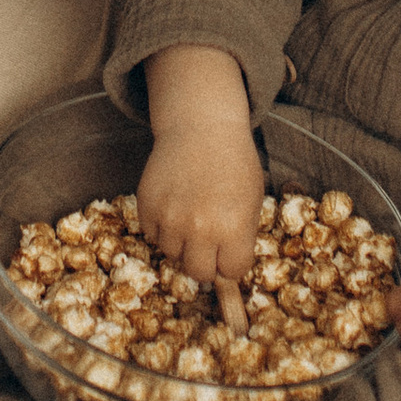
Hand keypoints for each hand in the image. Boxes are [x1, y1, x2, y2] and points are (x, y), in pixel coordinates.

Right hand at [138, 50, 263, 281]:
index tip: (230, 250)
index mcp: (234, 228)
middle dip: (206, 263)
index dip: (232, 262)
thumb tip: (227, 270)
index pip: (232, 272)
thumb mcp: (252, 201)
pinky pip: (153, 235)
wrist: (201, 127)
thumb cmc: (234, 163)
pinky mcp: (147, 207)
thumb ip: (242, 238)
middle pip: (199, 273)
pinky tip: (175, 205)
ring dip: (182, 243)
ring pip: (173, 255)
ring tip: (191, 216)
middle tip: (209, 244)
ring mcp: (171, 218)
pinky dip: (162, 228)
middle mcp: (201, 229)